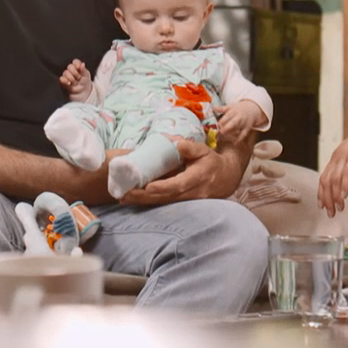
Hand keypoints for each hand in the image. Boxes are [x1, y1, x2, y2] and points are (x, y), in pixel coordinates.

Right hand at [59, 59, 91, 100]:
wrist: (81, 92)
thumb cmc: (84, 82)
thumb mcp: (86, 76)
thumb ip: (83, 70)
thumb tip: (82, 64)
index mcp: (77, 66)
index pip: (75, 62)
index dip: (76, 64)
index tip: (78, 67)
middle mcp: (70, 70)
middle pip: (70, 67)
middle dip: (75, 73)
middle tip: (78, 78)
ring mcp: (66, 75)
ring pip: (66, 72)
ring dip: (71, 77)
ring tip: (75, 82)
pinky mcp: (62, 81)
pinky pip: (61, 79)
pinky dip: (65, 80)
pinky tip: (69, 83)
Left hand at [119, 139, 241, 204]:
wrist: (225, 178)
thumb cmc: (210, 162)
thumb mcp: (203, 151)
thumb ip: (190, 147)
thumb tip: (176, 143)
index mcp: (197, 178)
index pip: (178, 185)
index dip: (163, 187)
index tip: (147, 187)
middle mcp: (191, 193)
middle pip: (166, 198)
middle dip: (144, 197)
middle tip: (124, 195)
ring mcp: (187, 201)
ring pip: (162, 203)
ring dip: (142, 202)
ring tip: (123, 198)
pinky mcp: (181, 204)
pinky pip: (163, 204)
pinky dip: (147, 202)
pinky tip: (132, 200)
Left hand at [214, 100, 264, 143]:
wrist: (251, 110)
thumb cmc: (237, 109)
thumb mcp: (230, 107)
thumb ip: (221, 109)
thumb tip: (213, 107)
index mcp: (233, 111)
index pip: (227, 116)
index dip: (222, 121)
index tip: (217, 125)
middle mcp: (239, 117)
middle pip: (233, 122)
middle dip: (227, 127)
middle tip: (221, 132)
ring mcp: (243, 123)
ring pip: (237, 128)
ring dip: (231, 133)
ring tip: (223, 137)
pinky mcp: (247, 128)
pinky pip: (243, 134)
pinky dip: (240, 139)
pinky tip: (235, 143)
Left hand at [316, 123, 347, 216]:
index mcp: (337, 158)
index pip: (324, 178)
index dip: (322, 193)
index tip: (322, 207)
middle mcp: (337, 156)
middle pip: (326, 181)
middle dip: (327, 199)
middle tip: (331, 214)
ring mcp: (345, 155)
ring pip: (335, 179)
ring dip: (336, 196)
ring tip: (339, 209)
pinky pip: (347, 173)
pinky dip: (344, 185)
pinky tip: (345, 196)